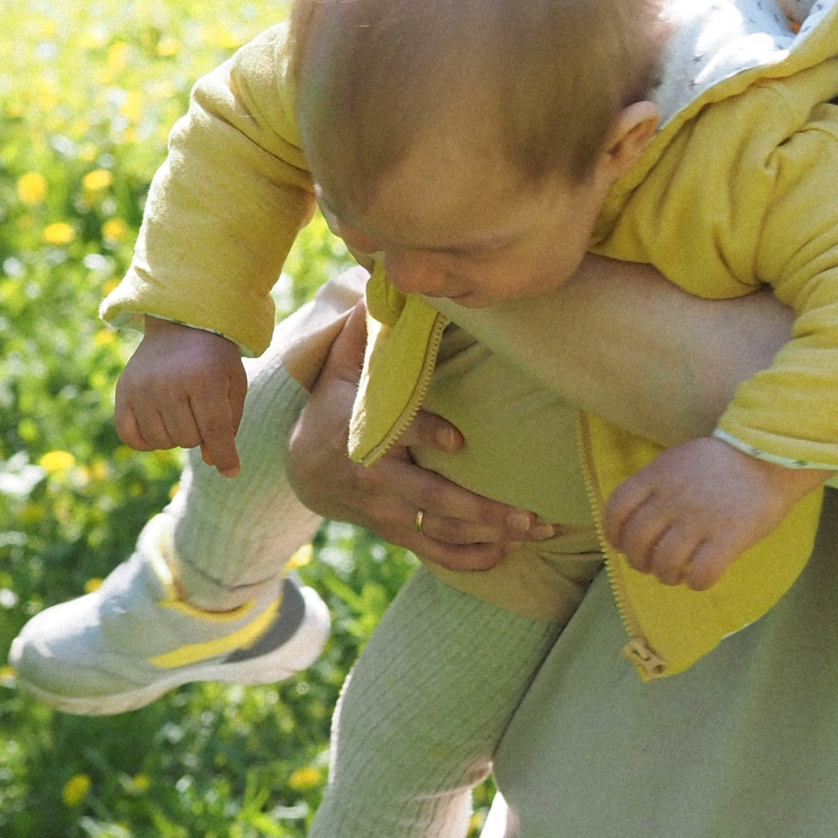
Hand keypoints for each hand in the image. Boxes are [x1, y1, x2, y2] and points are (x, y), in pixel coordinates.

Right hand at [116, 318, 247, 475]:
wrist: (181, 324)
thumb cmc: (215, 359)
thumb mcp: (234, 383)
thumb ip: (229, 423)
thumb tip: (211, 461)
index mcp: (204, 379)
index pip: (214, 430)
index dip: (225, 455)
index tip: (232, 472)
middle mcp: (169, 383)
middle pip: (188, 439)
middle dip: (201, 434)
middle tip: (202, 410)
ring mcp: (142, 388)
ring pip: (162, 442)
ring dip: (176, 436)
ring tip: (183, 412)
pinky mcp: (123, 392)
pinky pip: (131, 437)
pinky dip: (147, 441)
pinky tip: (160, 425)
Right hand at [283, 303, 556, 572]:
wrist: (303, 466)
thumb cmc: (337, 405)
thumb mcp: (344, 366)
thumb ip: (366, 331)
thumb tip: (382, 278)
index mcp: (366, 433)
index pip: (398, 432)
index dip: (427, 433)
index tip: (458, 438)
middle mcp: (378, 479)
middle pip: (431, 497)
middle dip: (482, 509)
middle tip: (528, 514)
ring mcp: (387, 511)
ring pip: (440, 530)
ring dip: (490, 535)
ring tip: (535, 532)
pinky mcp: (395, 531)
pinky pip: (432, 551)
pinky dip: (468, 558)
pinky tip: (505, 555)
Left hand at [603, 438, 826, 590]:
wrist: (771, 458)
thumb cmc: (725, 462)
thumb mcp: (681, 460)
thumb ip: (657, 485)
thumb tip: (636, 521)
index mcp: (659, 475)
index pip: (617, 509)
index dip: (614, 534)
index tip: (622, 545)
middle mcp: (674, 498)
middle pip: (637, 542)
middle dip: (638, 561)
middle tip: (651, 565)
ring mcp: (700, 519)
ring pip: (665, 564)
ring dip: (666, 576)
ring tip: (676, 575)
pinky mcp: (729, 537)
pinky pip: (702, 574)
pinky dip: (697, 583)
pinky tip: (701, 578)